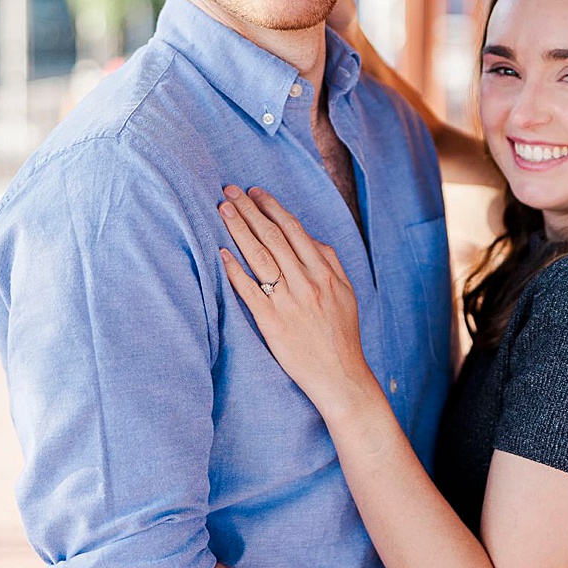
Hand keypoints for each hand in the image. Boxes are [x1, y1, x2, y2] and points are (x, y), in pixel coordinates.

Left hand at [217, 184, 373, 410]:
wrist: (340, 375)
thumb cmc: (341, 334)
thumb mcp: (346, 293)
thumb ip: (330, 262)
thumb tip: (310, 238)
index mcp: (324, 273)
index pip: (294, 230)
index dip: (272, 208)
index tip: (255, 191)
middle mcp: (306, 283)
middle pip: (273, 238)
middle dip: (250, 210)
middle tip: (229, 191)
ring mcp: (288, 302)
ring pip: (260, 257)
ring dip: (239, 230)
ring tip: (223, 210)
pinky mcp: (272, 322)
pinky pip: (250, 291)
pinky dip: (235, 270)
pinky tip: (222, 253)